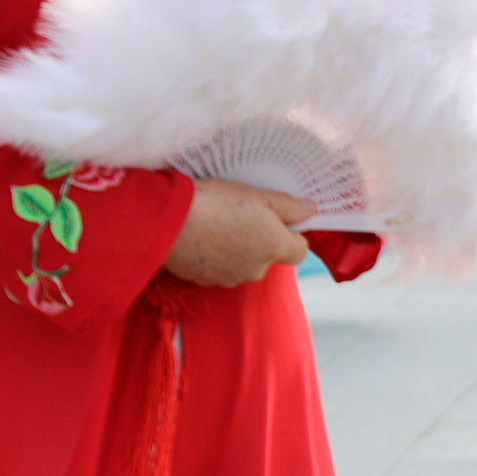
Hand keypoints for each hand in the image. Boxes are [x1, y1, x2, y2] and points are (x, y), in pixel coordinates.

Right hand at [163, 177, 313, 286]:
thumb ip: (288, 206)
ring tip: (212, 226)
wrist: (165, 220)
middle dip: (257, 241)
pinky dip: (210, 257)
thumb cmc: (213, 202)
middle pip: (267, 257)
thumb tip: (311, 210)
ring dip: (233, 250)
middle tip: (236, 216)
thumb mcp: (256, 194)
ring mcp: (229, 278)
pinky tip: (197, 238)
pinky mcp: (203, 281)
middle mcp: (257, 269)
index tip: (274, 219)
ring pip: (240, 264)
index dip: (290, 234)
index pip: (299, 250)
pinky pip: (215, 269)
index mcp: (275, 247)